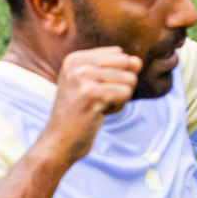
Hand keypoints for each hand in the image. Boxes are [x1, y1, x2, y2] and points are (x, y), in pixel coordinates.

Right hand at [39, 47, 141, 163]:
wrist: (59, 142)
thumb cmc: (82, 113)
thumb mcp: (98, 84)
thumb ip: (121, 68)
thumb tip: (138, 61)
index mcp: (76, 58)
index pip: (120, 55)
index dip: (117, 75)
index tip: (95, 91)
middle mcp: (76, 64)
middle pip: (127, 64)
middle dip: (122, 85)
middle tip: (99, 100)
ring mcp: (81, 77)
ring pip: (130, 80)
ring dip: (120, 99)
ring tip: (97, 107)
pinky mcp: (88, 92)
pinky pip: (125, 93)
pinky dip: (117, 107)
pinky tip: (98, 113)